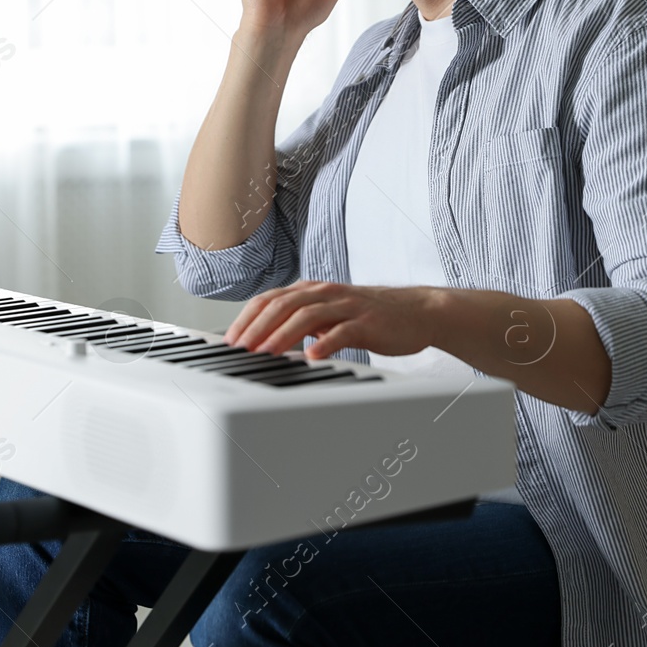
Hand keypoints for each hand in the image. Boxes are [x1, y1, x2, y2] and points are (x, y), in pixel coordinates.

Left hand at [224, 280, 440, 359]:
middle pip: (283, 304)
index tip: (231, 341)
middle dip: (258, 327)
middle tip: (241, 349)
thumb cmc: (370, 316)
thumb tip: (266, 340)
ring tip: (267, 353)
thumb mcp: (329, 314)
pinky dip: (325, 343)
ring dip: (283, 335)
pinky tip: (312, 357)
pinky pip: (342, 331)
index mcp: (312, 290)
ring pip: (307, 315)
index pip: (270, 299)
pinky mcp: (367, 321)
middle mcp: (326, 293)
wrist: (416, 312)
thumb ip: (300, 322)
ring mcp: (346, 306)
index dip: (247, 319)